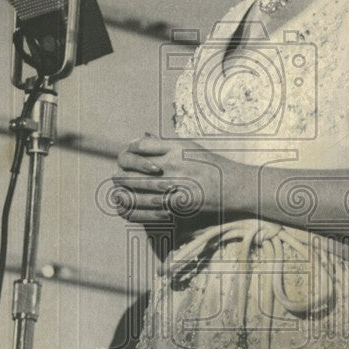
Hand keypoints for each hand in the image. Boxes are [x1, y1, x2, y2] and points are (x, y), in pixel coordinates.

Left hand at [110, 133, 227, 225]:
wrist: (232, 186)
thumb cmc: (210, 165)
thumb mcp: (189, 147)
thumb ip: (165, 144)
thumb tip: (141, 138)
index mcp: (176, 147)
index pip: (140, 145)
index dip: (129, 151)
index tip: (126, 156)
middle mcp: (174, 164)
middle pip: (134, 167)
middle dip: (121, 174)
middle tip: (116, 177)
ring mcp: (176, 184)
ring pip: (138, 189)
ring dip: (124, 192)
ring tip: (118, 193)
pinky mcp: (178, 204)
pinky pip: (149, 208)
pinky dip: (135, 210)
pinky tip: (128, 209)